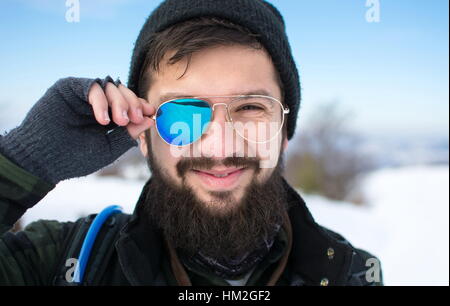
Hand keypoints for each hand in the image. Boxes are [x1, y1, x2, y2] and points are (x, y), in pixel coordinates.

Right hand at [0, 76, 153, 183]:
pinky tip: (102, 119)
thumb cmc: (74, 158)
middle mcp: (97, 104)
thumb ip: (127, 134)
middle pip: (122, 92)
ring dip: (119, 101)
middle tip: (135, 117)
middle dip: (132, 103)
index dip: (140, 106)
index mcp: (107, 117)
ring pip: (110, 86)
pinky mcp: (68, 88)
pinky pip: (91, 86)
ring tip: (119, 121)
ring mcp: (82, 95)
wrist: (43, 162)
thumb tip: (149, 120)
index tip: (151, 112)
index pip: (128, 105)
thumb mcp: (108, 148)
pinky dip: (100, 101)